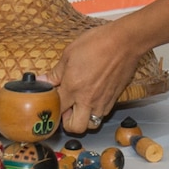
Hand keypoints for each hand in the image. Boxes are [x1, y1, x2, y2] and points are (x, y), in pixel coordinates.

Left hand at [43, 21, 138, 135]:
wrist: (124, 41)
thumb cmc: (97, 43)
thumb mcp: (70, 53)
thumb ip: (56, 72)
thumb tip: (43, 81)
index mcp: (73, 87)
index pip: (57, 110)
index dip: (52, 108)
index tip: (52, 102)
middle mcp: (88, 99)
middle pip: (75, 127)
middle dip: (68, 123)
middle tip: (67, 109)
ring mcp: (103, 100)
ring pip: (92, 124)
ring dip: (84, 118)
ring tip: (81, 105)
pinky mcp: (115, 98)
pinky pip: (103, 113)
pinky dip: (97, 110)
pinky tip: (94, 97)